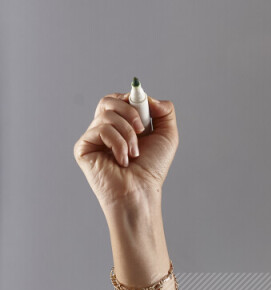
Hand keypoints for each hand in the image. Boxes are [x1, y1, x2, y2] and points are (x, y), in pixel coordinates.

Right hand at [73, 92, 178, 213]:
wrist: (140, 193)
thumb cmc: (152, 170)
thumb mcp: (168, 136)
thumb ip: (165, 111)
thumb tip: (148, 96)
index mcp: (122, 125)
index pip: (120, 99)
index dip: (132, 101)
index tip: (145, 118)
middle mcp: (105, 129)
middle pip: (109, 100)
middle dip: (131, 112)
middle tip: (142, 132)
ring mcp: (93, 138)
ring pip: (107, 113)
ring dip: (128, 133)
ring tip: (134, 153)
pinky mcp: (83, 147)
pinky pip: (100, 128)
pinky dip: (118, 143)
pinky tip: (122, 160)